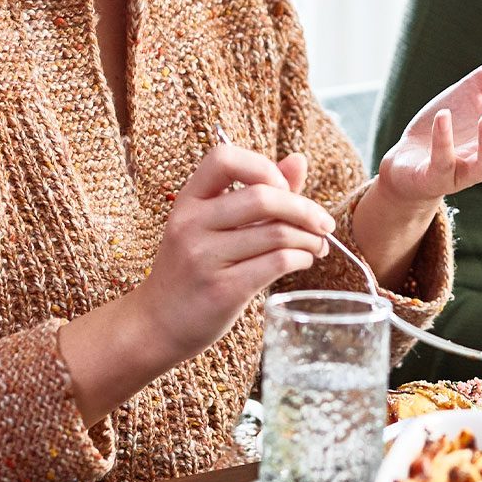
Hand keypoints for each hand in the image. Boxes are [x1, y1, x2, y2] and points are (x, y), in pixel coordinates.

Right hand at [132, 143, 335, 366]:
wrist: (158, 323)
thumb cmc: (193, 270)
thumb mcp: (212, 225)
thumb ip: (256, 192)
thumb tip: (298, 160)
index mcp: (188, 201)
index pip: (224, 158)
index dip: (262, 166)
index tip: (284, 187)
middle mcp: (191, 224)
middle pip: (262, 196)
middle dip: (305, 209)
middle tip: (323, 224)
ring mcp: (204, 257)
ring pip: (276, 232)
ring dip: (310, 238)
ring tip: (317, 246)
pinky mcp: (223, 290)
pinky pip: (277, 263)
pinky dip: (302, 258)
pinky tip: (303, 261)